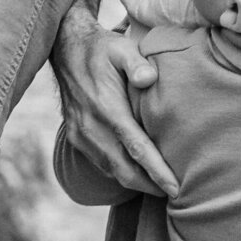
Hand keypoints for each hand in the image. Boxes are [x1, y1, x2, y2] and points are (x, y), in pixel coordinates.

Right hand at [51, 0, 178, 196]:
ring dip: (135, 182)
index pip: (136, 148)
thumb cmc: (103, 49)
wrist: (65, 48)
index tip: (175, 188)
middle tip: (175, 193)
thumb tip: (149, 79)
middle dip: (149, 186)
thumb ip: (136, 63)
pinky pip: (101, 163)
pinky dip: (119, 172)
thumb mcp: (122, 47)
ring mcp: (81, 134)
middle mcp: (92, 127)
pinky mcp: (76, 137)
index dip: (157, 171)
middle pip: (124, 170)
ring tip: (160, 187)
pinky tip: (136, 172)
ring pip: (111, 171)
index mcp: (107, 108)